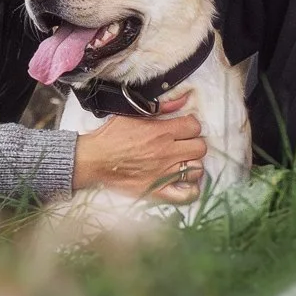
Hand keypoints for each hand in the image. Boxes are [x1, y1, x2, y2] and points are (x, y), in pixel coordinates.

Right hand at [72, 92, 206, 200]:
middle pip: (200, 147)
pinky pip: (186, 195)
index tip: (183, 129)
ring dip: (192, 164)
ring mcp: (164, 173)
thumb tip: (183, 99)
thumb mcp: (133, 113)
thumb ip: (160, 106)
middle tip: (183, 145)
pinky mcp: (157, 190)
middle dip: (193, 144)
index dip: (191, 126)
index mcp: (162, 132)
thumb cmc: (112, 135)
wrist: (95, 159)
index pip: (195, 126)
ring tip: (182, 162)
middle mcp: (167, 152)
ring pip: (197, 169)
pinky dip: (190, 190)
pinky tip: (184, 183)